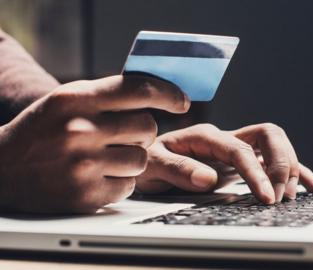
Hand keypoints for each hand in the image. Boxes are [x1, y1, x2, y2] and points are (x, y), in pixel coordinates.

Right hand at [0, 75, 188, 212]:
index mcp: (77, 99)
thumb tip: (159, 91)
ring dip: (132, 159)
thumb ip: (108, 93)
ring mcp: (83, 165)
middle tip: (123, 135)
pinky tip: (98, 176)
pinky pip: (129, 186)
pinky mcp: (85, 195)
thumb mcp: (68, 99)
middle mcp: (80, 130)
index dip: (168, 93)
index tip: (182, 101)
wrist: (3, 167)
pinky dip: (120, 182)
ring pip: (142, 159)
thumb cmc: (43, 128)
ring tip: (107, 157)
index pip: (139, 89)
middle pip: (148, 127)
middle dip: (142, 131)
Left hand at [136, 123, 312, 202]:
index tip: (267, 197)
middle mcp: (225, 138)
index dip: (257, 172)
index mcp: (206, 136)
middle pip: (268, 135)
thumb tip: (209, 178)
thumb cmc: (147, 162)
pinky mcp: (242, 163)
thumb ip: (178, 169)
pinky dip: (296, 172)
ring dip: (290, 167)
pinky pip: (274, 162)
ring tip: (293, 196)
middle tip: (280, 196)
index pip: (240, 149)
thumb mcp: (152, 165)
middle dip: (281, 163)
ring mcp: (236, 149)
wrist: (146, 162)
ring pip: (276, 145)